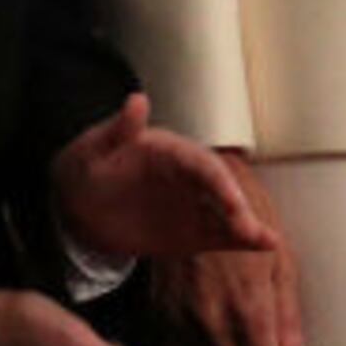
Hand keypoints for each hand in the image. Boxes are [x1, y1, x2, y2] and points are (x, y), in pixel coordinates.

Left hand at [51, 94, 279, 263]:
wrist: (77, 202)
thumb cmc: (87, 166)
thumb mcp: (94, 148)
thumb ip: (119, 129)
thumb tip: (137, 99)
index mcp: (169, 151)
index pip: (201, 164)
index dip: (218, 182)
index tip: (232, 202)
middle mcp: (187, 177)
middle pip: (220, 190)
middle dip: (236, 208)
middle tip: (248, 230)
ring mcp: (191, 205)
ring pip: (225, 214)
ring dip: (246, 226)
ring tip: (268, 241)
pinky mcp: (189, 231)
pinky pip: (218, 236)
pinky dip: (240, 241)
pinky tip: (263, 247)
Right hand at [149, 148, 309, 345]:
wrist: (192, 184)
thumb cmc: (247, 215)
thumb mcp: (281, 262)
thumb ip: (289, 322)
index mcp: (249, 306)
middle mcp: (212, 316)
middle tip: (255, 321)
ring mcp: (182, 312)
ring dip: (223, 342)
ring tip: (229, 301)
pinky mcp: (160, 306)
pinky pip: (185, 338)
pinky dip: (198, 327)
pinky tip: (206, 296)